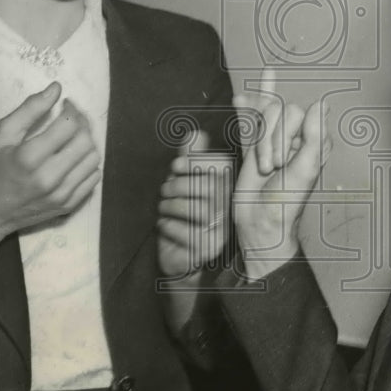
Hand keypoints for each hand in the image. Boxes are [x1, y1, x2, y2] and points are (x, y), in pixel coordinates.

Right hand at [0, 82, 101, 272]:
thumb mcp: (4, 134)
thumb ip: (30, 109)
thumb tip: (56, 88)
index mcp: (29, 158)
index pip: (69, 125)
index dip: (72, 109)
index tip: (66, 105)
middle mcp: (48, 178)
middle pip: (85, 141)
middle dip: (82, 123)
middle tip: (73, 118)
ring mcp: (61, 195)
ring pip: (93, 159)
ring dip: (87, 142)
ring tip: (73, 137)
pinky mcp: (69, 205)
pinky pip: (93, 177)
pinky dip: (88, 163)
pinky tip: (74, 158)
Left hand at [157, 130, 234, 278]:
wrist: (179, 256)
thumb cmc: (183, 216)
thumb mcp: (184, 185)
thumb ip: (190, 160)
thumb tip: (195, 134)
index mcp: (224, 190)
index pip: (221, 170)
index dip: (197, 164)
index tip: (175, 166)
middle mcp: (227, 210)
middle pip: (210, 188)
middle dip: (180, 185)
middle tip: (164, 190)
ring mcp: (220, 231)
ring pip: (198, 210)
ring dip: (172, 206)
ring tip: (163, 207)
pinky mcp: (207, 250)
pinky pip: (188, 234)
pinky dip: (169, 226)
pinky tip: (163, 224)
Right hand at [231, 68, 329, 280]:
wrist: (260, 222)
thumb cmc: (286, 202)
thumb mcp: (304, 171)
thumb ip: (314, 137)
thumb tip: (321, 104)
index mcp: (316, 141)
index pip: (297, 114)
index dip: (283, 135)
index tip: (281, 163)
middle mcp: (300, 136)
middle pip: (279, 111)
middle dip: (270, 141)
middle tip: (272, 169)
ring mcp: (278, 138)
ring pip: (265, 114)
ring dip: (260, 141)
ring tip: (263, 167)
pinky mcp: (258, 144)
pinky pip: (259, 114)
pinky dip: (259, 96)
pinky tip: (263, 78)